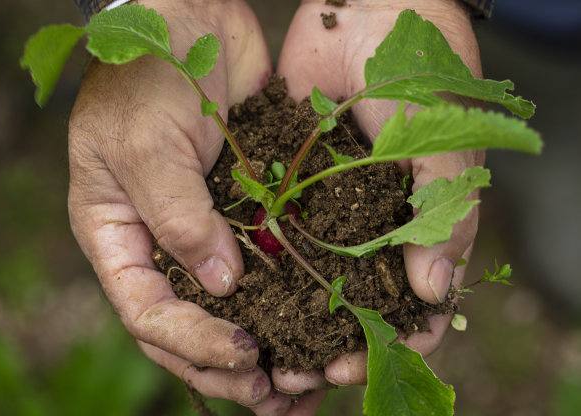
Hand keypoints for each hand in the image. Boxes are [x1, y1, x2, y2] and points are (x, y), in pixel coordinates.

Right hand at [67, 0, 303, 411]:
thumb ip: (177, 217)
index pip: (147, 313)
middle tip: (278, 392)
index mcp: (119, 237)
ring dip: (267, 346)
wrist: (188, 21)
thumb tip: (220, 285)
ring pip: (233, 308)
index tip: (243, 353)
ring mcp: (208, 231)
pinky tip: (322, 324)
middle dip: (230, 364)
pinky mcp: (250, 212)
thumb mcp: (143, 146)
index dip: (192, 342)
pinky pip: (269, 266)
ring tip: (306, 381)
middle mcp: (163, 244)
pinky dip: (291, 300)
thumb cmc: (145, 76)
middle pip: (190, 326)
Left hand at [277, 0, 483, 385]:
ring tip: (263, 351)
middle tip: (294, 376)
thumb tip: (436, 290)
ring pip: (314, 282)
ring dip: (292, 321)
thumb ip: (442, 213)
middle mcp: (376, 228)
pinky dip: (263, 271)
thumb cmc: (421, 71)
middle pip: (357, 307)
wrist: (366, 12)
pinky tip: (239, 298)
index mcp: (421, 226)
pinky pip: (279, 237)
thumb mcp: (441, 142)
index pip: (415, 308)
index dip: (389, 344)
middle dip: (329, 345)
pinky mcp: (294, 187)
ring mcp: (334, 211)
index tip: (350, 366)